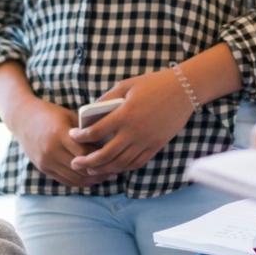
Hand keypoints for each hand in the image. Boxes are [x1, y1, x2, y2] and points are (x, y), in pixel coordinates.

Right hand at [6, 96, 115, 187]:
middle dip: (99, 173)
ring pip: (73, 178)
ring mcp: (45, 161)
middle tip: (115, 172)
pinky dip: (79, 182)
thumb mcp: (68, 116)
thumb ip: (85, 130)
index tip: (115, 159)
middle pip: (80, 169)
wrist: (22, 118)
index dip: (101, 159)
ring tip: (105, 177)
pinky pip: (64, 180)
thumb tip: (108, 140)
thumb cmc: (49, 114)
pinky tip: (90, 179)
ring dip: (91, 180)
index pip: (85, 153)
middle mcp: (51, 150)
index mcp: (59, 134)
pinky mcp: (43, 168)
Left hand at [69, 70, 194, 175]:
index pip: (95, 132)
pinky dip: (124, 168)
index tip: (72, 135)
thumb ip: (107, 97)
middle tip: (75, 163)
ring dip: (103, 169)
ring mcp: (146, 141)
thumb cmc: (153, 84)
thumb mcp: (126, 85)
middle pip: (106, 154)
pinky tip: (115, 167)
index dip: (80, 136)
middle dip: (87, 161)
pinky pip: (137, 163)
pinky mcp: (156, 146)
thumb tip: (90, 110)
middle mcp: (134, 131)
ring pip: (121, 163)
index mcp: (124, 114)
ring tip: (91, 170)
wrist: (183, 90)